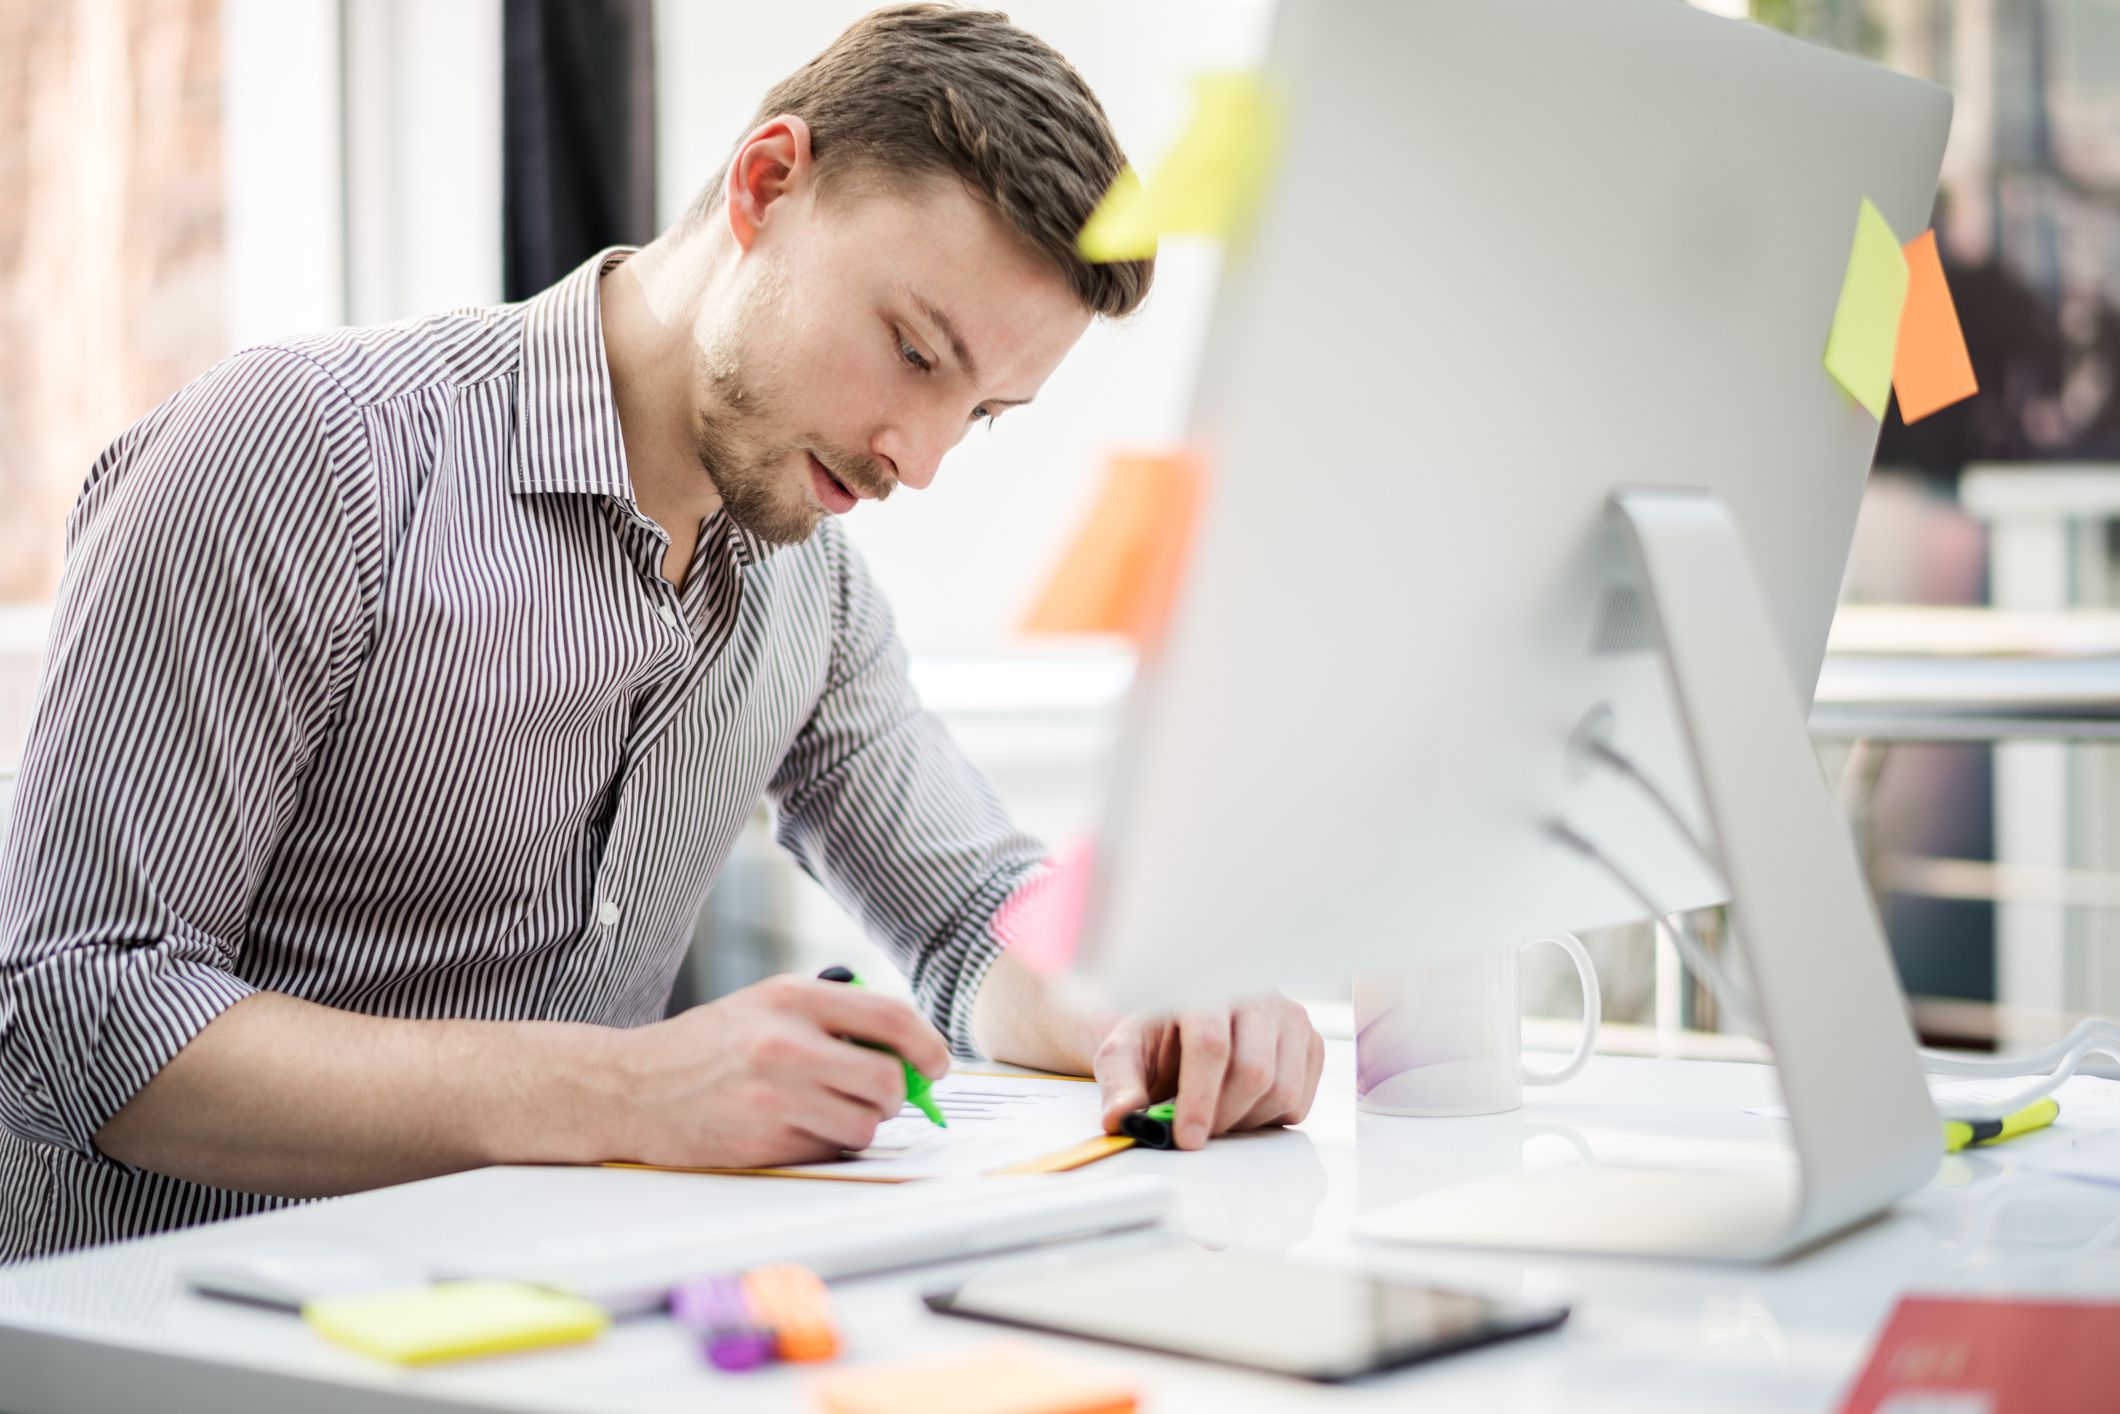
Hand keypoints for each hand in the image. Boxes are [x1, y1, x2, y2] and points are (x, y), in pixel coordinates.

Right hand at [609, 974, 949, 1168]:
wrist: (633, 1087)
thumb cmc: (708, 1046)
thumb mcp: (768, 1004)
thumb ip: (833, 1017)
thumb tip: (905, 1050)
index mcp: (793, 999)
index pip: (890, 1019)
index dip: (927, 1045)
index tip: (936, 1064)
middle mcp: (787, 1045)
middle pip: (887, 1080)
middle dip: (893, 1094)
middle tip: (877, 1095)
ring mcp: (775, 1097)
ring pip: (864, 1123)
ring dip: (860, 1124)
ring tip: (828, 1111)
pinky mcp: (764, 1142)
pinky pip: (827, 1151)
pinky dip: (824, 1145)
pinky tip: (792, 1128)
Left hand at [1094, 993, 1323, 1149]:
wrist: (1187, 1024)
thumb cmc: (1158, 1037)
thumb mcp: (1125, 1053)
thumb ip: (1119, 1084)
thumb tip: (1120, 1117)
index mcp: (1205, 988)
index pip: (1211, 1044)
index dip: (1200, 1098)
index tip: (1187, 1137)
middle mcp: (1255, 996)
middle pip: (1253, 1072)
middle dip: (1221, 1117)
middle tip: (1196, 1134)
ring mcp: (1289, 1017)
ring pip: (1281, 1090)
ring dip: (1245, 1122)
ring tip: (1216, 1117)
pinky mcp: (1310, 1042)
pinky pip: (1299, 1100)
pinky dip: (1269, 1119)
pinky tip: (1241, 1106)